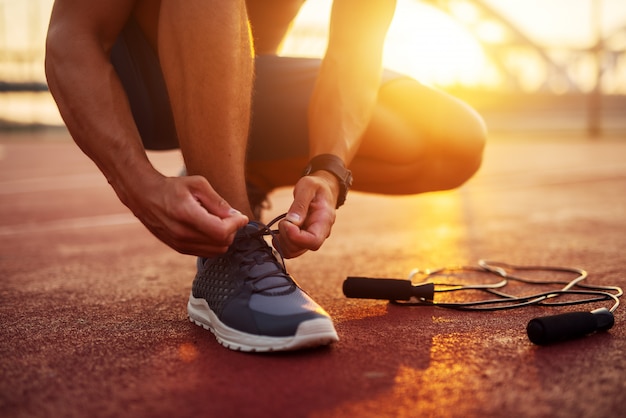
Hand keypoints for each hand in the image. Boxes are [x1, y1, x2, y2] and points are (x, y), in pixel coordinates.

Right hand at [118, 173, 248, 256]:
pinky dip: (214, 243)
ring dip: (224, 238)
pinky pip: (206, 252)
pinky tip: (210, 228)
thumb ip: (218, 201)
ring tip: (218, 221)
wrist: (144, 196)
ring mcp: (179, 244)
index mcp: (187, 214)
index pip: (221, 231)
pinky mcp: (179, 249)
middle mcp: (182, 233)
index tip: (241, 216)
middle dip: (232, 231)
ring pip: (216, 251)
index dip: (236, 225)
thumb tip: (236, 216)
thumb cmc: (173, 187)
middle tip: (230, 217)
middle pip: (222, 243)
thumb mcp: (198, 184)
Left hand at [277, 172, 337, 258]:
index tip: (286, 222)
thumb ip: (300, 204)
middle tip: (284, 220)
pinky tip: (280, 231)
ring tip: (283, 223)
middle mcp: (321, 233)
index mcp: (324, 220)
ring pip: (294, 251)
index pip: (313, 241)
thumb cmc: (316, 186)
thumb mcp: (307, 186)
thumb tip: (292, 222)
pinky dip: (281, 243)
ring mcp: (312, 238)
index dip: (295, 236)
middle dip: (286, 236)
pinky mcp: (303, 239)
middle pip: (302, 248)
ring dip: (282, 241)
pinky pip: (291, 249)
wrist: (323, 190)